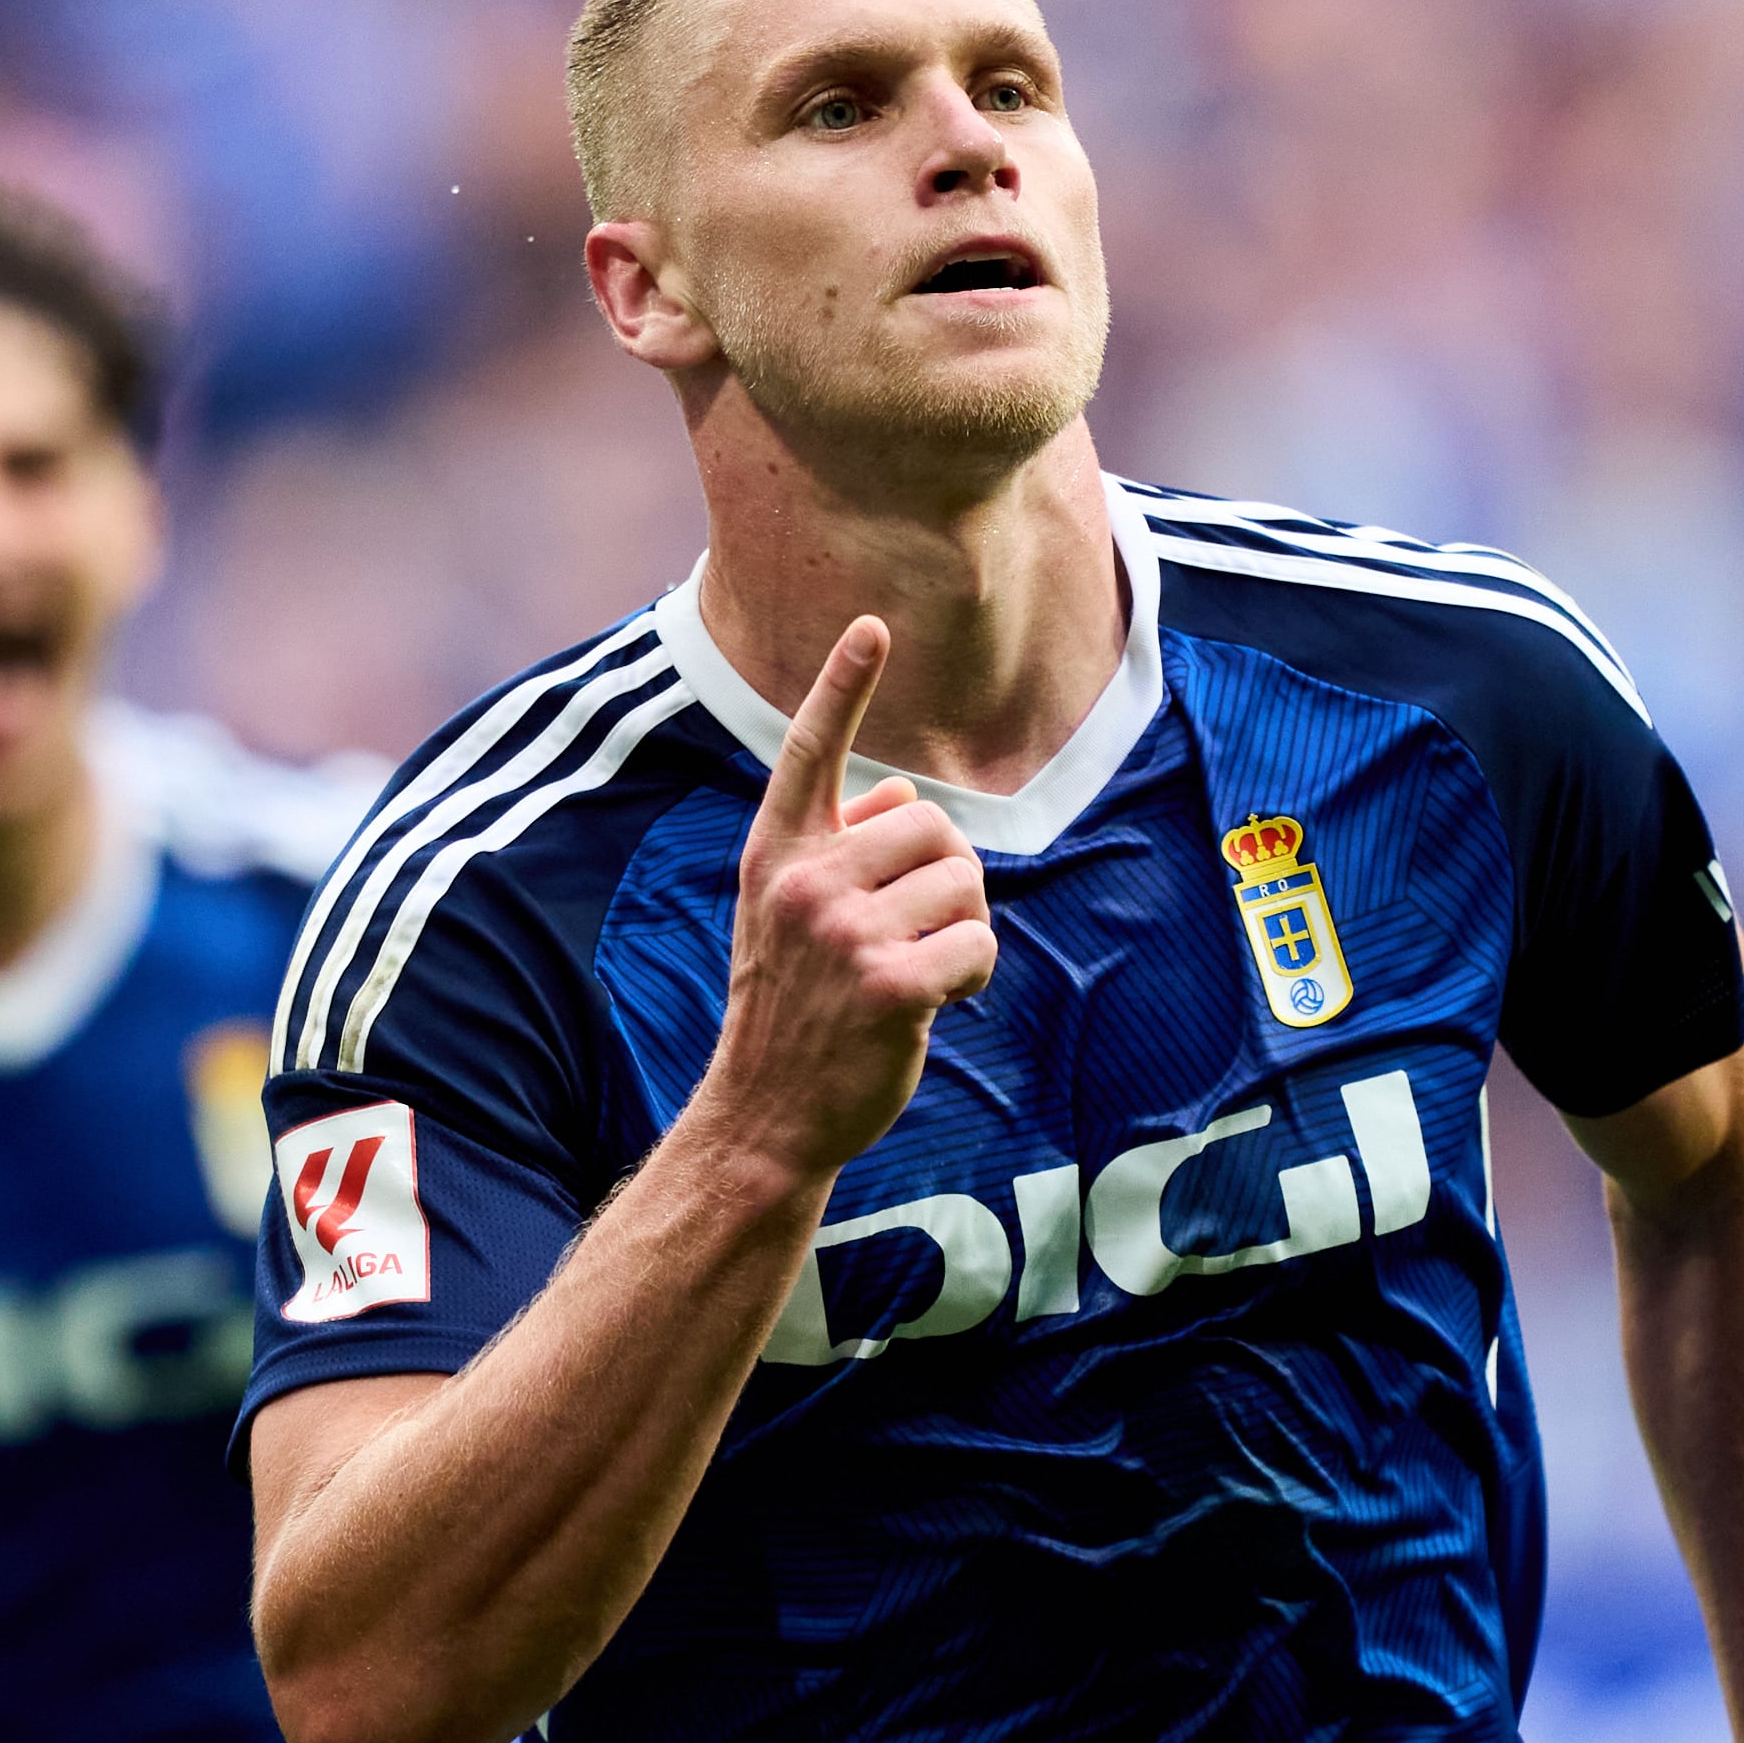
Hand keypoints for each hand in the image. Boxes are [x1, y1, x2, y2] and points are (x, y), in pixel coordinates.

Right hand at [695, 618, 996, 1180]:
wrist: (765, 1115)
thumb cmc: (793, 1011)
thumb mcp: (788, 917)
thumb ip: (839, 850)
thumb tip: (899, 794)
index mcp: (777, 855)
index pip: (809, 752)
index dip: (843, 686)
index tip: (873, 626)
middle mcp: (804, 882)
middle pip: (934, 825)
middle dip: (949, 877)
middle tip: (918, 933)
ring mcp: (844, 933)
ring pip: (966, 881)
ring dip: (966, 928)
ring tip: (925, 970)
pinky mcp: (891, 984)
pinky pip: (978, 943)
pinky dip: (975, 974)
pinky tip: (939, 1002)